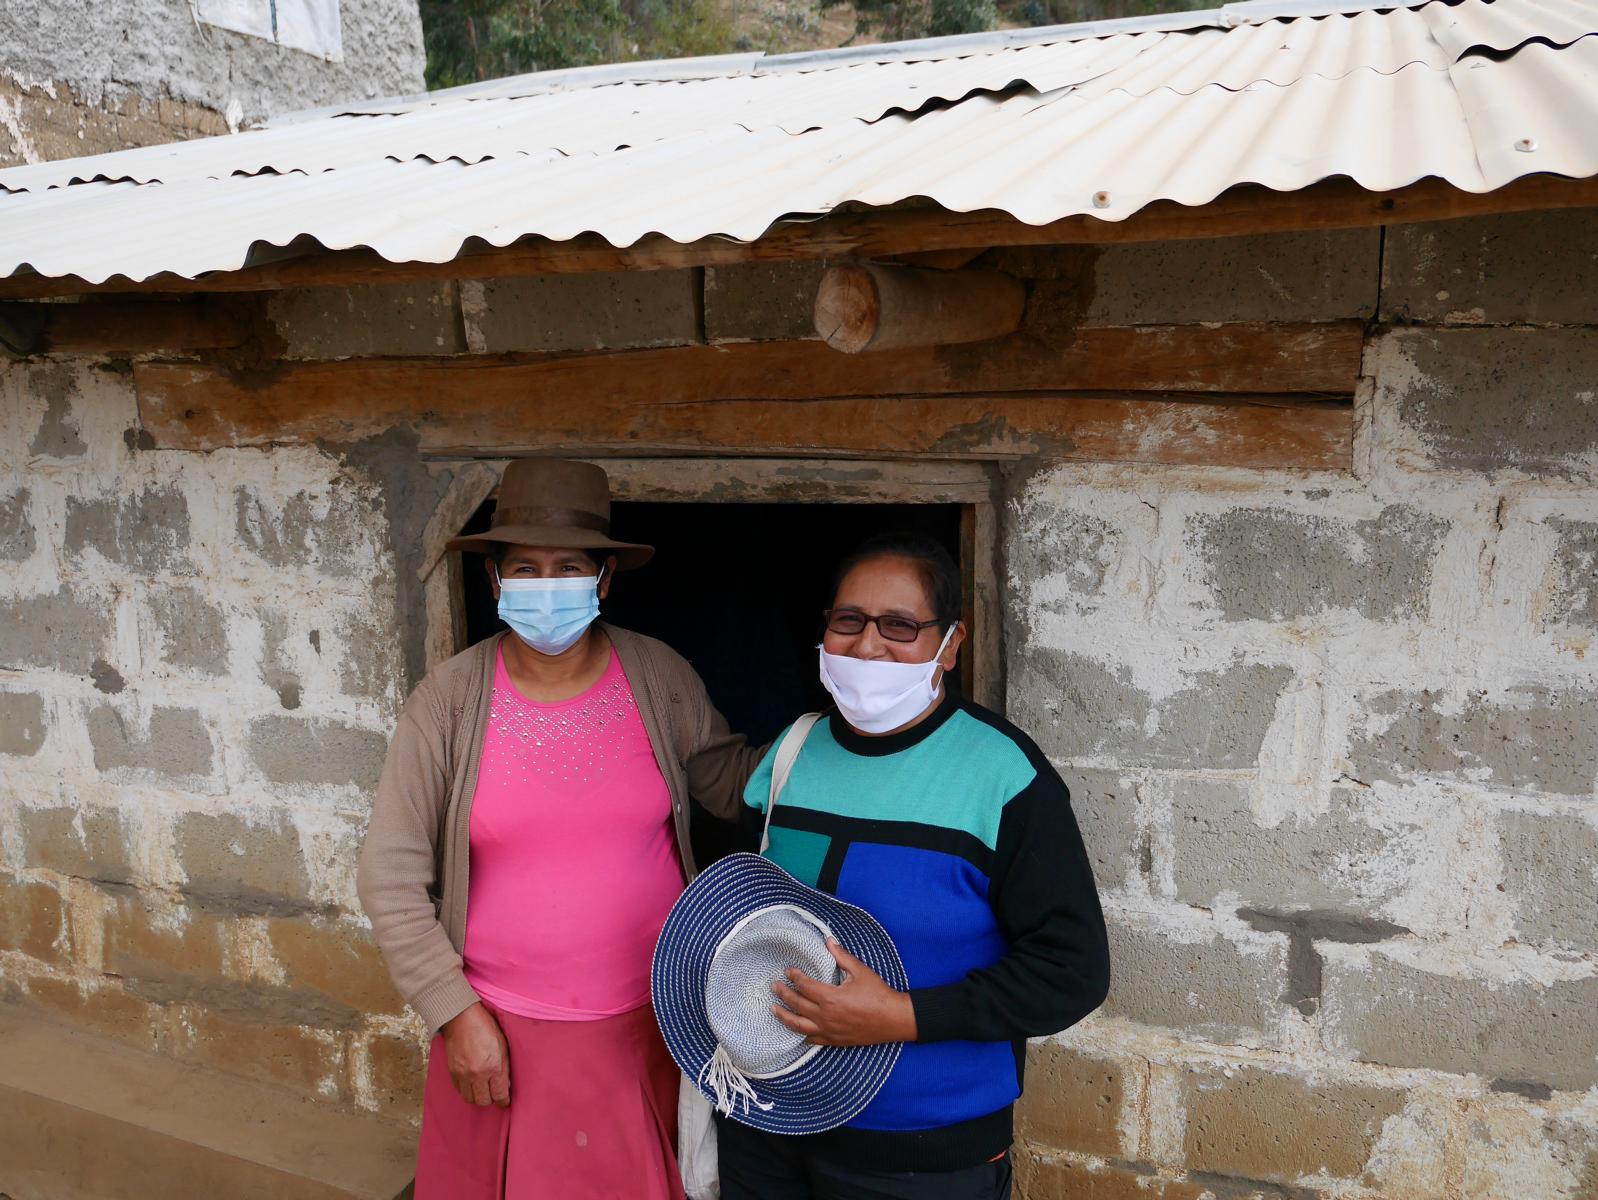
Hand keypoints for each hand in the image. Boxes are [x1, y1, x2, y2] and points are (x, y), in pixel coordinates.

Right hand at [441, 1002, 510, 1106]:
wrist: (461, 1017)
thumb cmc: (485, 1027)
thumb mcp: (503, 1045)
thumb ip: (504, 1067)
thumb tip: (506, 1084)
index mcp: (493, 1067)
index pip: (499, 1095)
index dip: (503, 1101)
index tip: (505, 1101)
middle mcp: (477, 1074)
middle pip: (483, 1101)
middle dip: (491, 1100)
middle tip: (494, 1094)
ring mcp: (462, 1074)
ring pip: (470, 1099)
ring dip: (477, 1097)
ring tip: (482, 1089)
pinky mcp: (452, 1072)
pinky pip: (459, 1090)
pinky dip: (466, 1090)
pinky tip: (471, 1083)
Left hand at [770, 938, 917, 1046]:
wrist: (893, 1019)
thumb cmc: (878, 994)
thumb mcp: (860, 971)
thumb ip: (841, 956)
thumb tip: (828, 941)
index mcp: (830, 997)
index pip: (804, 985)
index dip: (794, 976)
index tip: (788, 970)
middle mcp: (825, 1016)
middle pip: (796, 1004)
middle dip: (783, 994)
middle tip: (774, 986)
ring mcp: (828, 1031)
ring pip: (798, 1025)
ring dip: (784, 1016)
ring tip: (773, 1009)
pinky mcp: (834, 1040)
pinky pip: (812, 1040)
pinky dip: (800, 1034)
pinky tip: (794, 1030)